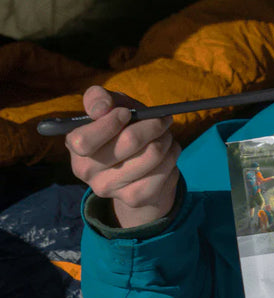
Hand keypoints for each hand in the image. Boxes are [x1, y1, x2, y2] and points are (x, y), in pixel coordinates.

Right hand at [66, 85, 180, 227]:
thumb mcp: (110, 106)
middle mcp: (86, 170)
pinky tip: (168, 154)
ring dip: (167, 139)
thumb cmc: (123, 128)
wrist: (139, 167)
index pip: (84, 140)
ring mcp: (109, 188)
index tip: (127, 113)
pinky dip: (173, 155)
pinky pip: (165, 170)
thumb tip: (102, 108)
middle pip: (130, 141)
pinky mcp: (135, 198)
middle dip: (153, 124)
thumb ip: (99, 99)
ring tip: (165, 137)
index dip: (110, 123)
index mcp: (75, 145)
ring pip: (153, 154)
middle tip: (162, 120)